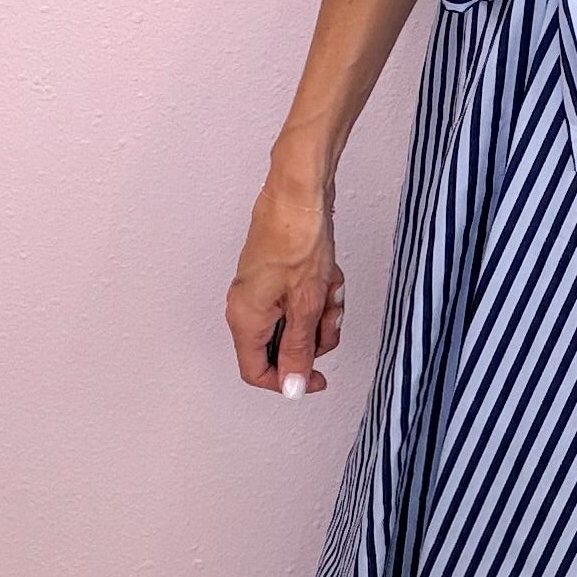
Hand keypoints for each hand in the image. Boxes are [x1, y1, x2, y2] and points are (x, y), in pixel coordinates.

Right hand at [226, 154, 343, 397]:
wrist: (299, 190)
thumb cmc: (297, 237)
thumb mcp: (306, 304)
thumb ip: (299, 349)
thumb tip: (292, 386)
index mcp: (246, 318)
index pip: (258, 371)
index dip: (289, 380)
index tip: (317, 377)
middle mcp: (247, 305)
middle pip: (283, 345)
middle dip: (314, 334)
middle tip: (330, 316)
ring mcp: (261, 288)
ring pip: (297, 320)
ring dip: (322, 310)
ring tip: (331, 286)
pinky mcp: (276, 273)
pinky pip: (301, 297)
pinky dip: (319, 290)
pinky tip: (328, 274)